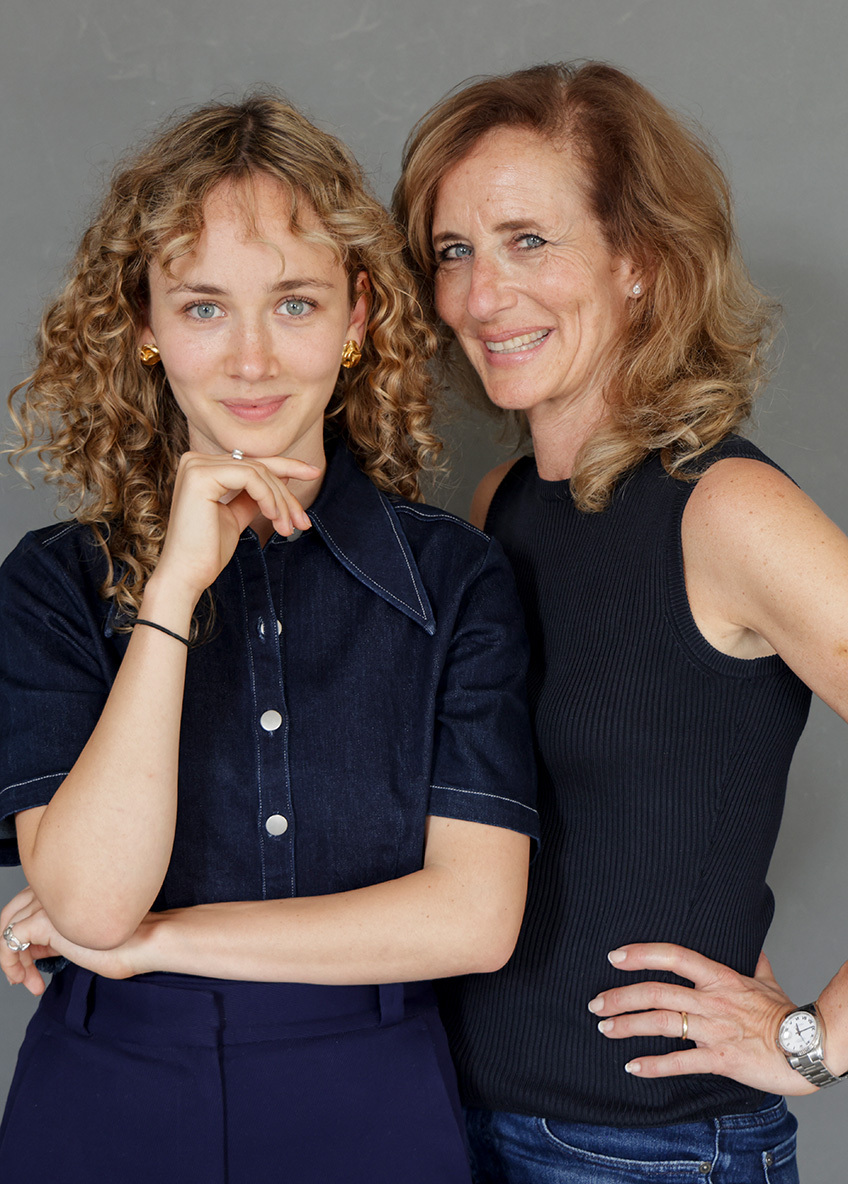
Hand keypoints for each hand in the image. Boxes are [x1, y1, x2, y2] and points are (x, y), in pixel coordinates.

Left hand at [1, 886, 159, 995]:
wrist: (145, 941)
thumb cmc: (126, 942)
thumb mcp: (81, 941)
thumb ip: (57, 938)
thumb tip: (33, 949)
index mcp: (66, 893)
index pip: (29, 908)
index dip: (26, 939)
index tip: (34, 966)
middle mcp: (55, 892)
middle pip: (12, 913)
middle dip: (11, 947)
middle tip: (22, 976)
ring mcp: (49, 904)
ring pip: (7, 928)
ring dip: (12, 961)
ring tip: (26, 982)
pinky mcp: (44, 921)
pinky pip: (8, 941)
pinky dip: (10, 963)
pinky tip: (25, 978)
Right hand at [152, 451, 320, 608]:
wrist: (187, 575)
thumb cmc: (208, 551)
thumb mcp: (237, 516)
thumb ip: (253, 495)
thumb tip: (281, 477)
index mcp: (202, 467)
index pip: (252, 463)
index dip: (287, 466)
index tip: (314, 473)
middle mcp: (195, 460)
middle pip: (258, 467)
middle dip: (286, 495)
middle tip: (302, 522)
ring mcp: (196, 465)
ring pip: (258, 472)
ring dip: (280, 501)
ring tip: (288, 528)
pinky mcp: (200, 475)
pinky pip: (250, 477)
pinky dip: (268, 497)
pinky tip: (274, 518)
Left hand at [588, 942, 816, 1094]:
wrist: (807, 1046)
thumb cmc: (786, 1013)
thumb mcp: (766, 980)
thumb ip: (753, 962)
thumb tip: (750, 946)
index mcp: (720, 977)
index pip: (674, 956)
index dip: (641, 954)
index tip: (614, 956)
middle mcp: (712, 1000)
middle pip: (657, 992)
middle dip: (620, 996)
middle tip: (596, 1003)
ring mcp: (715, 1030)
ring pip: (662, 1023)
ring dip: (628, 1025)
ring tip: (605, 1028)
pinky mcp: (721, 1059)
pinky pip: (681, 1062)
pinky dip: (654, 1065)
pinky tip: (633, 1067)